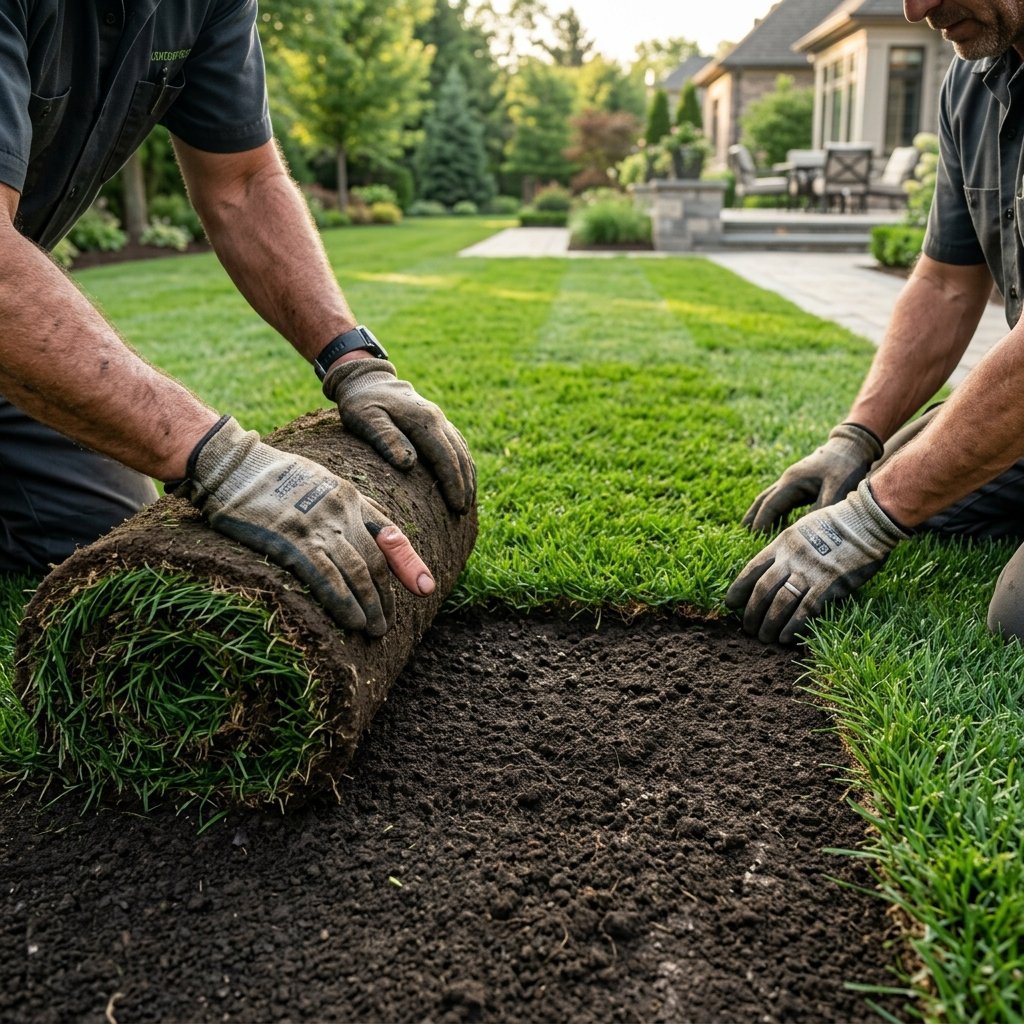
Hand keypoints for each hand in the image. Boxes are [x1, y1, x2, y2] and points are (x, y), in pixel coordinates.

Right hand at [175, 416, 434, 634]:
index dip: (409, 563)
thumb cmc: (271, 477)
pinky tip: (353, 622)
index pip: (391, 533)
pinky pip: (328, 578)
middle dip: (386, 596)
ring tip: (374, 630)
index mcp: (351, 496)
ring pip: (358, 573)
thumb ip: (341, 507)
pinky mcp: (293, 541)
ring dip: (370, 606)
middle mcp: (343, 512)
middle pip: (376, 560)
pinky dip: (344, 603)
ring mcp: (319, 526)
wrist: (234, 466)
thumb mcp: (318, 482)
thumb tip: (355, 536)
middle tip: (388, 624)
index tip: (426, 588)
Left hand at [323, 358, 475, 514]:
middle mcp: (437, 419)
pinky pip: (457, 445)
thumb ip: (386, 438)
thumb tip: (409, 464)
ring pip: (462, 450)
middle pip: (459, 456)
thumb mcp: (365, 418)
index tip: (456, 506)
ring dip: (467, 477)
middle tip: (462, 513)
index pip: (445, 457)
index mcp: (423, 420)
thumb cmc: (361, 402)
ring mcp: (439, 419)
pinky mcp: (437, 422)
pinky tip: (463, 480)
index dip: (453, 483)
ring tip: (466, 503)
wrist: (366, 379)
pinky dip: (463, 464)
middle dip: (464, 485)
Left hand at [725, 480, 907, 643]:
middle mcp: (791, 559)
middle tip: (747, 628)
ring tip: (764, 637)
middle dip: (751, 612)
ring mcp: (809, 573)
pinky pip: (805, 611)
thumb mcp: (802, 529)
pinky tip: (785, 638)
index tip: (730, 604)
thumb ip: (787, 548)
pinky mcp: (829, 586)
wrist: (867, 521)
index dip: (738, 589)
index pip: (751, 569)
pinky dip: (792, 626)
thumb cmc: (837, 524)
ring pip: (780, 603)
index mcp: (782, 543)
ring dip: (769, 624)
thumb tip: (775, 568)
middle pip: (762, 590)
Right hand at [742, 423, 882, 532]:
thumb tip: (807, 531)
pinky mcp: (799, 483)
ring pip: (768, 499)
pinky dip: (773, 512)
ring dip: (759, 514)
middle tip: (742, 538)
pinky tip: (775, 524)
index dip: (761, 523)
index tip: (756, 540)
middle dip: (752, 519)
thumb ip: (821, 509)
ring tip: (750, 532)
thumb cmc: (846, 467)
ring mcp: (791, 481)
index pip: (770, 505)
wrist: (852, 446)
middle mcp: (787, 481)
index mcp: (792, 482)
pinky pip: (780, 499)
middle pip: (762, 501)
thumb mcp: (837, 489)